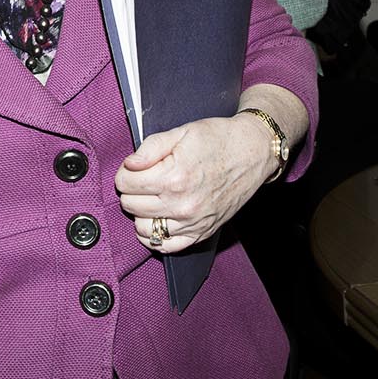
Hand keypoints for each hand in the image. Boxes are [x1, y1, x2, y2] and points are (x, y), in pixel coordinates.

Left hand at [115, 113, 273, 253]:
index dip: (125, 172)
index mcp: (174, 177)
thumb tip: (129, 165)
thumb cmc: (218, 139)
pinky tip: (156, 220)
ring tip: (151, 197)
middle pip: (130, 205)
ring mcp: (192, 222)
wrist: (252, 152)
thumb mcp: (181, 132)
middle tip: (143, 179)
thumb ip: (150, 148)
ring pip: (143, 228)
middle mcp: (182, 204)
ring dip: (140, 213)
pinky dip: (154, 236)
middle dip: (131, 191)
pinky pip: (165, 246)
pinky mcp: (202, 232)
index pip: (125, 183)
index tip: (134, 167)